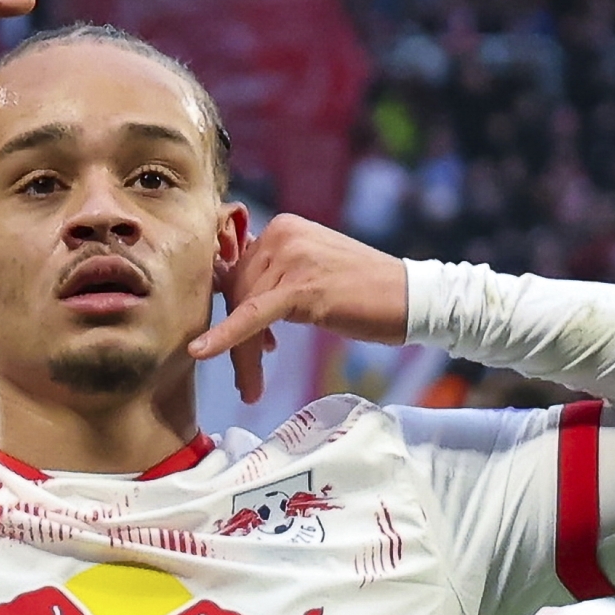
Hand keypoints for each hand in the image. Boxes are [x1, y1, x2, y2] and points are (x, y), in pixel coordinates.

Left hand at [189, 214, 408, 403]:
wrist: (410, 297)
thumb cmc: (365, 292)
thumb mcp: (311, 273)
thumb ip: (275, 278)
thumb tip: (235, 300)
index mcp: (281, 227)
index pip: (238, 272)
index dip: (234, 312)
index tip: (236, 345)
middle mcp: (281, 234)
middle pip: (237, 292)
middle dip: (236, 339)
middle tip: (248, 377)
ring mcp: (291, 257)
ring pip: (244, 310)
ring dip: (243, 355)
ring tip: (251, 386)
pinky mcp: (300, 287)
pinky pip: (252, 316)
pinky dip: (228, 338)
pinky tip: (203, 353)